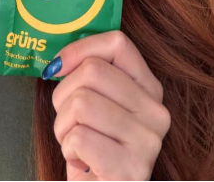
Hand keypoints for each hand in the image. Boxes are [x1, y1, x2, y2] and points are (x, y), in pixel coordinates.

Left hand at [46, 30, 170, 180]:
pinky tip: (82, 161)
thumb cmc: (93, 147)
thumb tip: (58, 61)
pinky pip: (79, 137)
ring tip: (75, 142)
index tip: (58, 67)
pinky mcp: (129, 169)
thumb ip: (90, 76)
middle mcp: (155, 111)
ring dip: (63, 125)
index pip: (117, 43)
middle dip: (63, 94)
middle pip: (92, 71)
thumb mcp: (98, 104)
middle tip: (68, 119)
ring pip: (81, 102)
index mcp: (149, 88)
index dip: (80, 48)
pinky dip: (68, 149)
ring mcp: (147, 141)